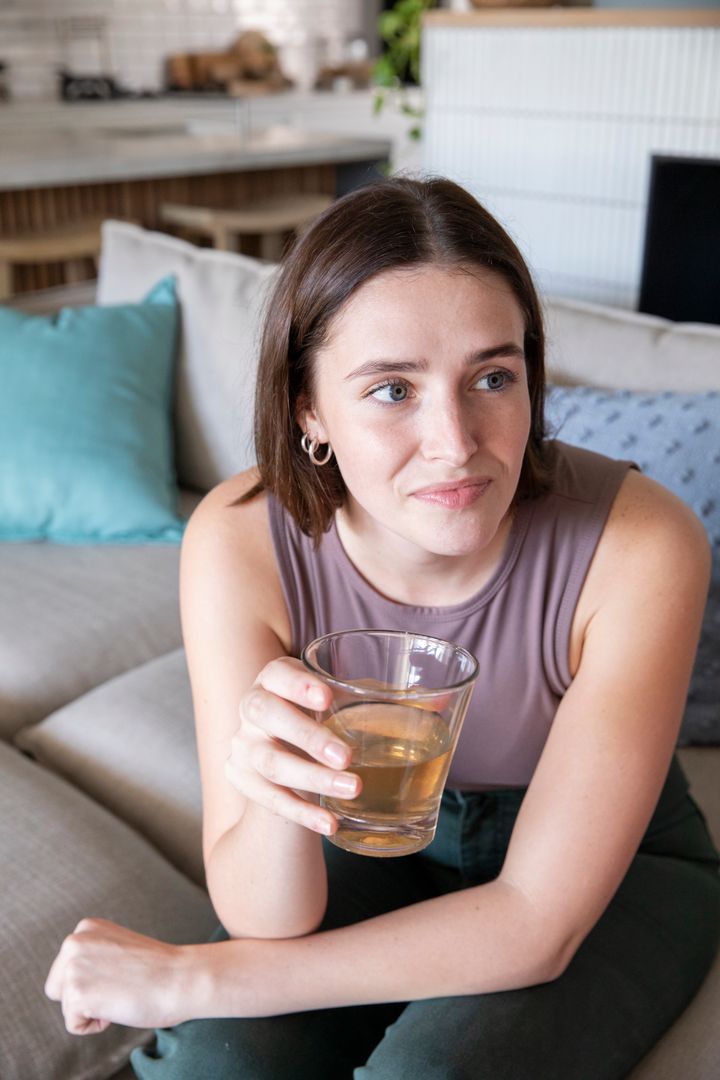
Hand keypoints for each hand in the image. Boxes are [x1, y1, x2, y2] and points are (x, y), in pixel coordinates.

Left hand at [45, 918, 189, 1034]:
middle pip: (58, 988)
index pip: (67, 969)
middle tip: (120, 985)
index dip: (95, 979)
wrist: (180, 978)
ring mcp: (73, 967)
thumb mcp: (117, 947)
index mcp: (86, 927)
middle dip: (85, 995)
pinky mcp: (77, 993)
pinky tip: (118, 1006)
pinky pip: (75, 1025)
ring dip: (92, 1009)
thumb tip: (77, 975)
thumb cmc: (157, 969)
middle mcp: (74, 941)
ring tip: (121, 993)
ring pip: (67, 1006)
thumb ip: (93, 953)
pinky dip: (95, 1025)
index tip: (123, 972)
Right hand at [227, 657, 360, 835]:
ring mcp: (243, 744)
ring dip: (313, 778)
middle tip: (345, 757)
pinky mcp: (242, 778)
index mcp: (274, 679)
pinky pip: (270, 798)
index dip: (298, 684)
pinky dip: (302, 813)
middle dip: (307, 736)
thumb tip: (432, 702)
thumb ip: (373, 699)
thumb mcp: (338, 701)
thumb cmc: (320, 717)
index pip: (278, 674)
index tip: (327, 697)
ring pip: (271, 762)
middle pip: (267, 714)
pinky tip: (330, 822)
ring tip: (353, 789)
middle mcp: (252, 707)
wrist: (283, 754)